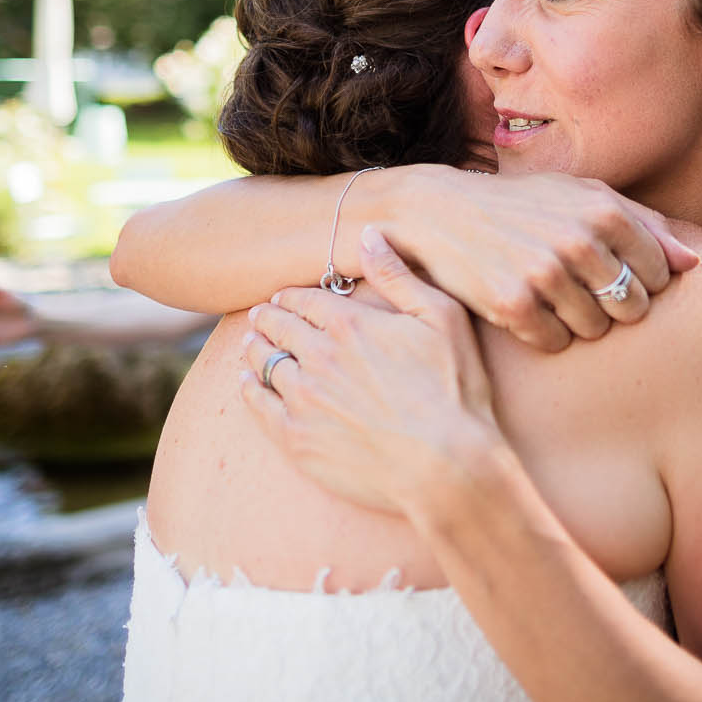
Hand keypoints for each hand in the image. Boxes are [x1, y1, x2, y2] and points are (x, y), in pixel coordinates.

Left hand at [240, 226, 501, 514]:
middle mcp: (318, 357)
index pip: (305, 300)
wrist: (446, 467)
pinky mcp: (297, 439)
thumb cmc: (454, 390)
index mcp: (350, 324)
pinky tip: (247, 384)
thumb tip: (368, 234)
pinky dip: (250, 388)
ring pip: (264, 363)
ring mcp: (303, 399)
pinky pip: (259, 405)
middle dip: (269, 318)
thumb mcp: (441, 318)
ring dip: (255, 349)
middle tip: (262, 316)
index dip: (292, 297)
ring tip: (252, 345)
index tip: (285, 297)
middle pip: (279, 328)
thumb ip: (398, 275)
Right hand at [387, 170, 700, 351]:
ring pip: (595, 329)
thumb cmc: (522, 206)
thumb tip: (696, 263)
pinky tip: (525, 307)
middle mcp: (579, 241)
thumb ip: (646, 224)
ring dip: (575, 320)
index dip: (638, 280)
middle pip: (632, 308)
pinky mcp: (514, 306)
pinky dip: (544, 333)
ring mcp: (545, 274)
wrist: (438, 213)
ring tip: (547, 293)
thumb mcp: (582, 197)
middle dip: (610, 304)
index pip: (659, 274)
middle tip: (576, 288)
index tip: (606, 272)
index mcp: (604, 211)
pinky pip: (555, 342)